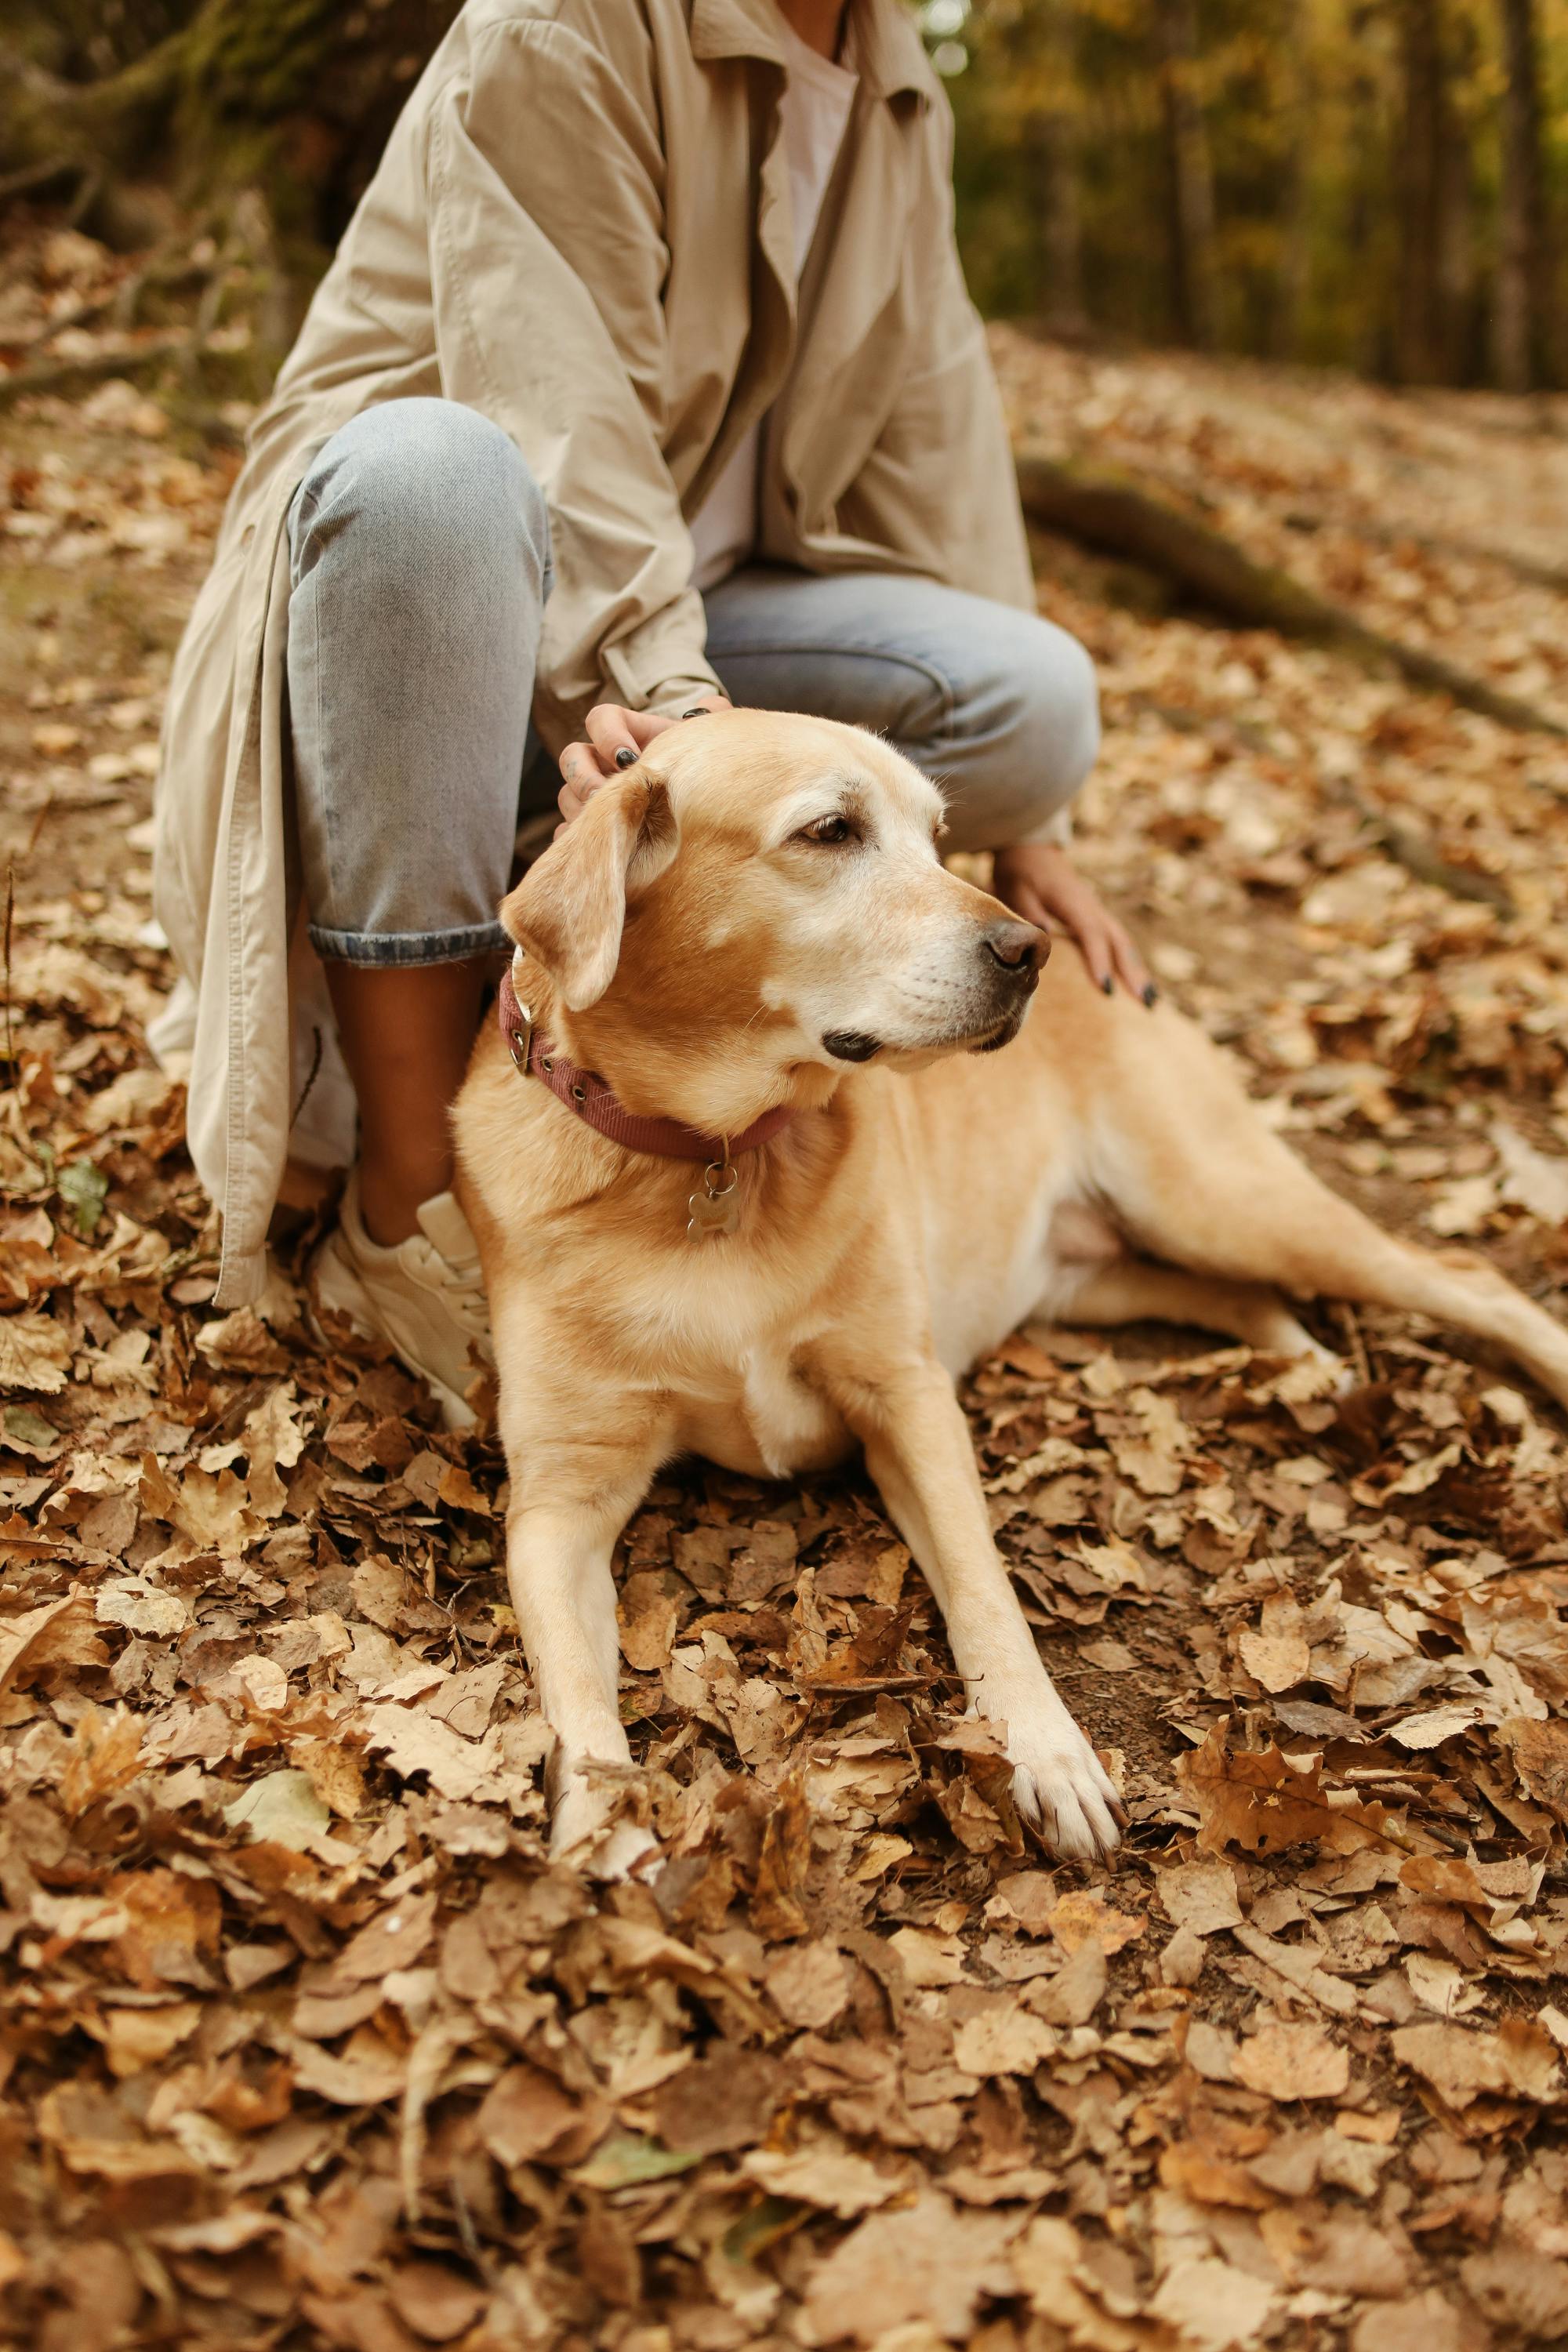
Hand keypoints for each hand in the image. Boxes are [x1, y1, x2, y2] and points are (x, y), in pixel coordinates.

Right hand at [557, 695, 730, 826]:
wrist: (703, 811)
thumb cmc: (700, 772)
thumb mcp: (707, 746)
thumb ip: (714, 719)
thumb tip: (712, 704)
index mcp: (628, 735)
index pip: (601, 719)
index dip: (607, 734)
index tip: (628, 758)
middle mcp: (603, 762)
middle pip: (572, 758)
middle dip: (584, 778)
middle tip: (607, 798)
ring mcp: (593, 796)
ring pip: (568, 797)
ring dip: (582, 812)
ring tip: (610, 830)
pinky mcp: (592, 829)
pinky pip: (569, 834)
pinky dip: (580, 841)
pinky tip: (604, 852)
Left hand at [991, 840, 1153, 1003]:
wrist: (1030, 850)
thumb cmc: (1021, 872)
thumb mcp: (1016, 889)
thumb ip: (1030, 913)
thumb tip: (1045, 933)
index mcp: (1073, 901)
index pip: (1091, 933)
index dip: (1099, 961)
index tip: (1106, 989)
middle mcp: (1092, 907)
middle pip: (1118, 942)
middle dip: (1133, 973)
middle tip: (1147, 1003)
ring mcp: (1096, 912)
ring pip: (1123, 943)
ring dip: (1138, 971)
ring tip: (1151, 1001)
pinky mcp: (1095, 917)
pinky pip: (1117, 942)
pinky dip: (1130, 962)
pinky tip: (1137, 983)